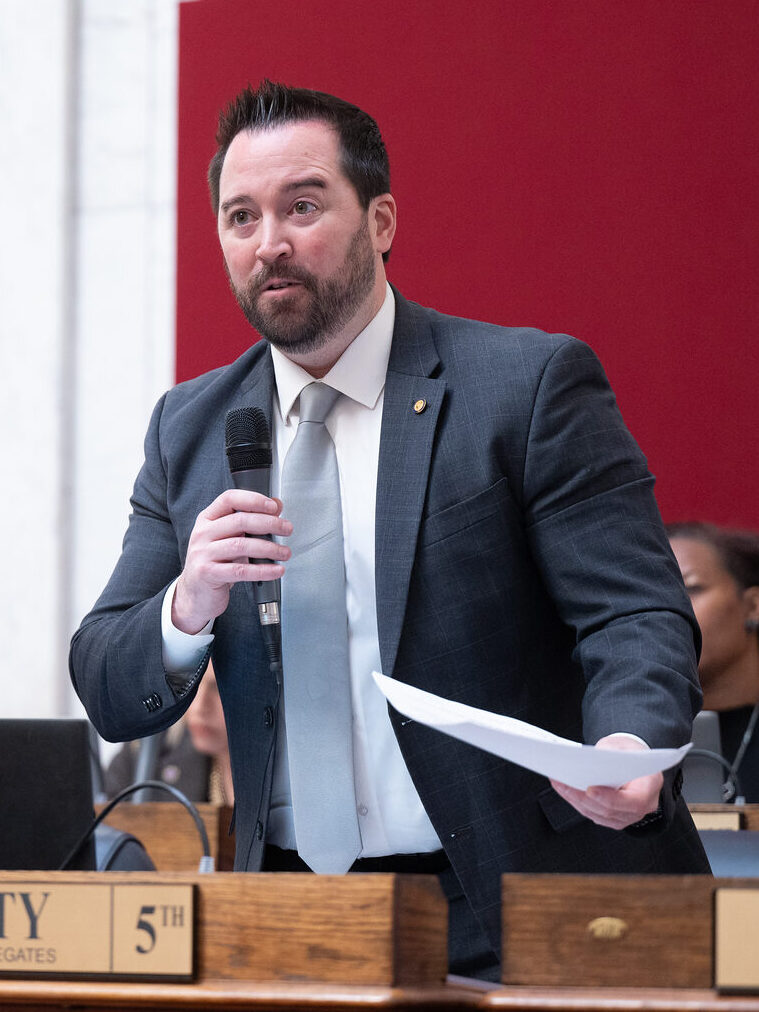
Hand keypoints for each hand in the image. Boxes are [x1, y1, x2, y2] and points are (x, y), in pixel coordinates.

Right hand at [172, 489, 291, 633]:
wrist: (195, 595)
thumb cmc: (215, 564)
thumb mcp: (230, 538)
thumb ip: (251, 521)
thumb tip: (277, 506)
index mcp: (207, 519)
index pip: (229, 499)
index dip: (253, 500)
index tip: (274, 507)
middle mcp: (202, 533)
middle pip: (239, 521)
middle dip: (269, 524)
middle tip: (287, 529)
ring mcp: (202, 553)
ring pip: (241, 545)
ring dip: (269, 548)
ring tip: (284, 552)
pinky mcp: (207, 574)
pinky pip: (240, 570)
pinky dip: (263, 570)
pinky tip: (276, 570)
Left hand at [549, 734, 662, 829]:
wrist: (635, 761)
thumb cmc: (630, 752)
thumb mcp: (622, 745)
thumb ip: (609, 753)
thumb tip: (588, 761)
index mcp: (651, 786)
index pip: (634, 801)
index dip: (611, 798)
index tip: (590, 789)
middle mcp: (643, 806)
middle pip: (611, 810)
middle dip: (584, 798)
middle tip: (564, 783)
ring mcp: (628, 815)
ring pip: (599, 815)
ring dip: (575, 800)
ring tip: (558, 783)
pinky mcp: (614, 818)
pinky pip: (594, 814)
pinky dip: (577, 802)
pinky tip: (564, 789)